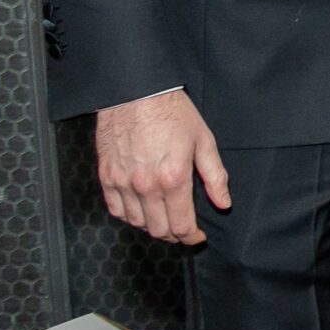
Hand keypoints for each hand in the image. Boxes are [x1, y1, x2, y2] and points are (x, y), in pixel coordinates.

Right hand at [95, 89, 228, 244]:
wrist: (135, 92)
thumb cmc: (173, 113)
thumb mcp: (204, 141)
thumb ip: (215, 176)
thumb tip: (224, 203)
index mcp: (173, 178)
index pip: (182, 225)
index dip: (191, 237)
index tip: (198, 236)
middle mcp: (146, 186)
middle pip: (158, 229)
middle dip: (174, 235)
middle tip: (183, 230)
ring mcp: (122, 183)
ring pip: (136, 223)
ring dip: (152, 227)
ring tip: (164, 219)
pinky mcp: (106, 177)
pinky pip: (116, 210)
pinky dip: (129, 216)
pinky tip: (141, 211)